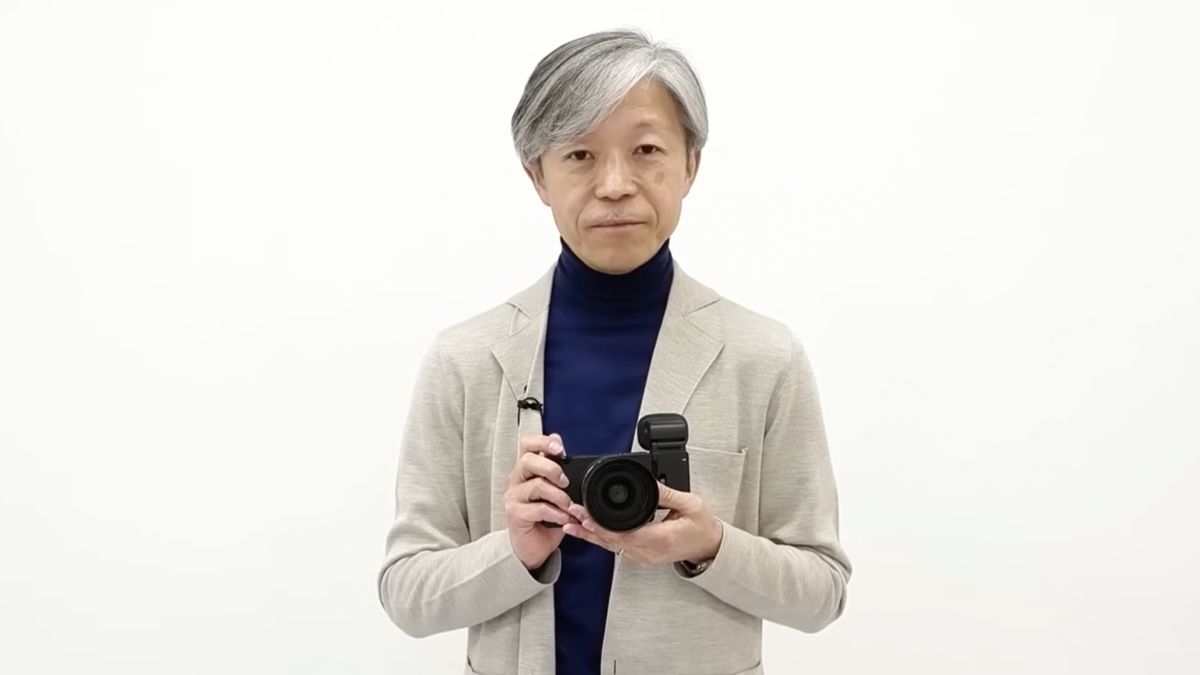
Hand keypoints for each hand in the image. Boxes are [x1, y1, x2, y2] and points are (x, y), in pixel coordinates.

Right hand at [505, 433, 579, 570]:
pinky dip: (556, 513)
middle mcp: (516, 479)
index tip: (561, 449)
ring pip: (536, 485)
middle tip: (566, 481)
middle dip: (552, 468)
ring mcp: (513, 496)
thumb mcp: (556, 494)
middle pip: (529, 460)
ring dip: (559, 496)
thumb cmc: (545, 519)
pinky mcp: (514, 513)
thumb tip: (571, 458)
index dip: (543, 441)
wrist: (532, 547)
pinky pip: (538, 508)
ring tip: (570, 507)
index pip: (528, 444)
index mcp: (526, 470)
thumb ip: (559, 476)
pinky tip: (564, 519)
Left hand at [563, 482, 723, 566]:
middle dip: (589, 528)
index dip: (602, 527)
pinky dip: (600, 538)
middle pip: (612, 542)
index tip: (586, 517)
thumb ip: (668, 494)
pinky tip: (587, 530)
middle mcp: (649, 552)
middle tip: (571, 513)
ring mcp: (643, 557)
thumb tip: (650, 482)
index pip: (625, 535)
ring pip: (611, 546)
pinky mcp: (641, 556)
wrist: (709, 547)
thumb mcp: (691, 504)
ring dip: (590, 534)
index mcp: (661, 539)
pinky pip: (616, 547)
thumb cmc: (702, 527)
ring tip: (569, 523)